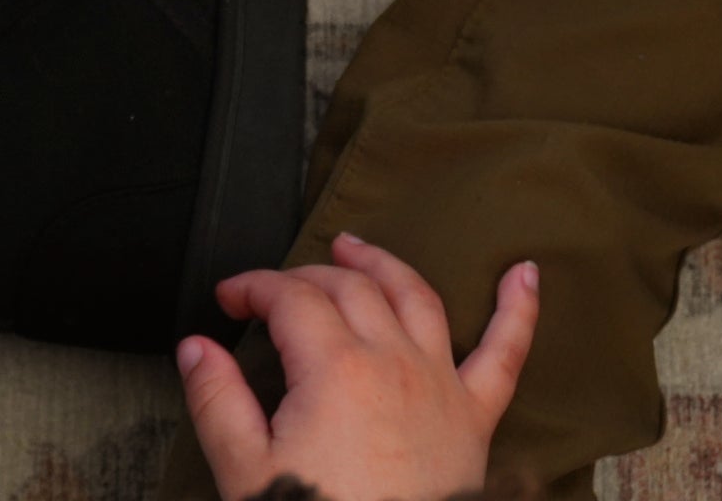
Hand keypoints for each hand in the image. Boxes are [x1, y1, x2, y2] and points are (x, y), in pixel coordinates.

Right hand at [180, 236, 540, 500]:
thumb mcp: (247, 474)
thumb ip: (216, 401)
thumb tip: (195, 347)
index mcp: (334, 369)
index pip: (287, 297)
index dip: (252, 287)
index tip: (228, 300)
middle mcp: (392, 362)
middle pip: (347, 287)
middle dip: (304, 276)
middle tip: (274, 289)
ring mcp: (440, 387)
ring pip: (413, 296)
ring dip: (383, 264)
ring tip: (355, 248)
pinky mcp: (475, 421)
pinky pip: (505, 357)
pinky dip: (519, 311)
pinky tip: (526, 273)